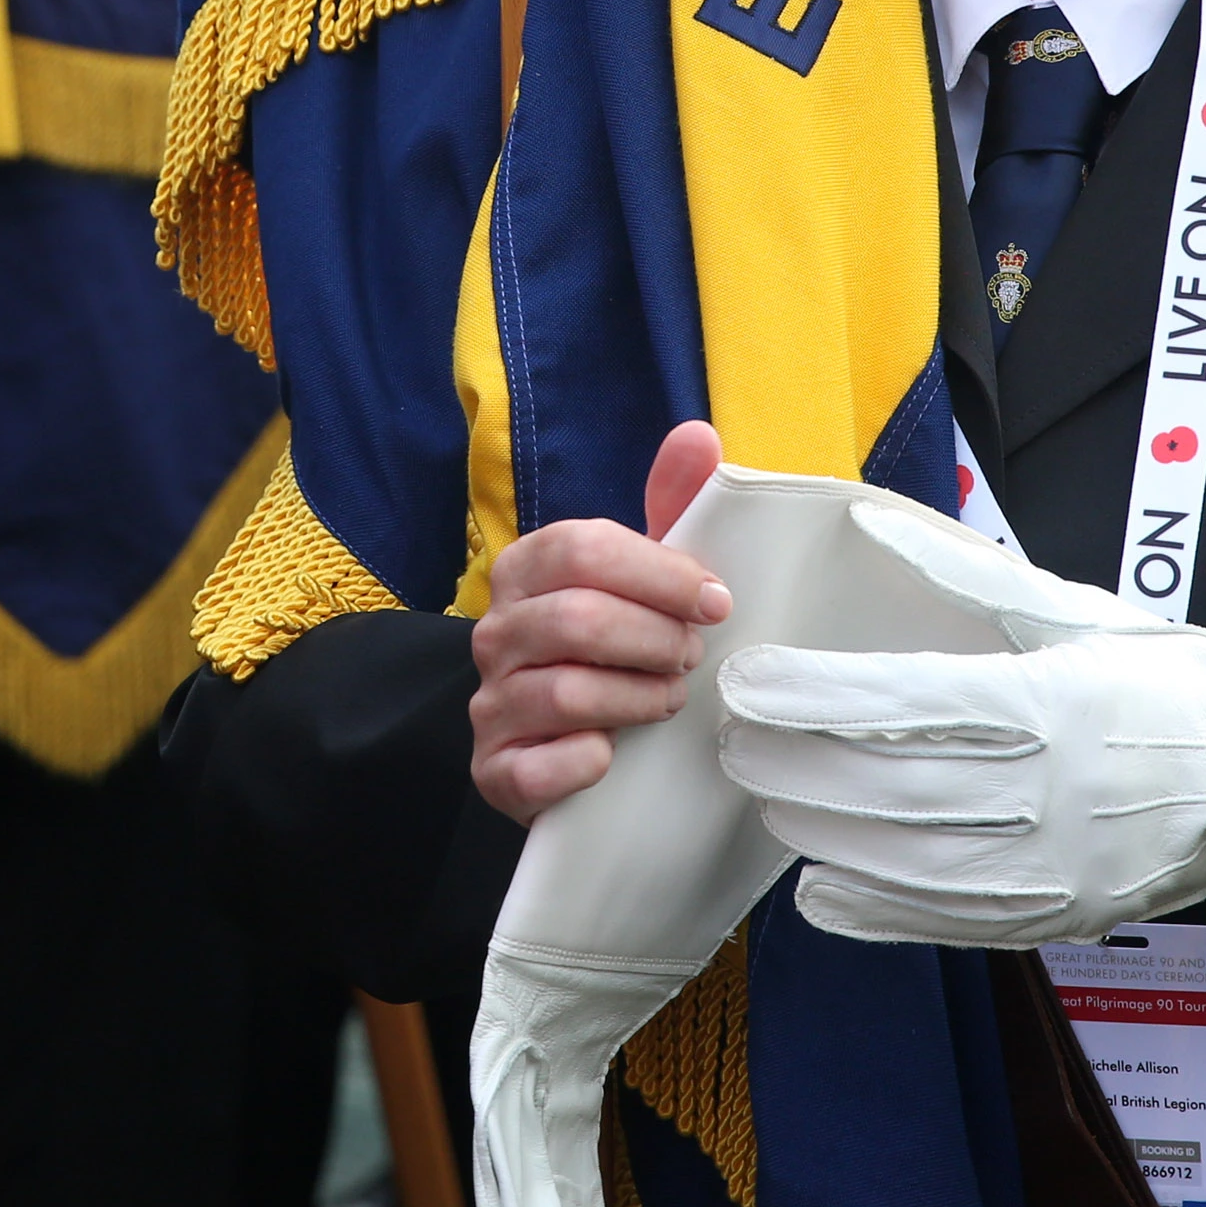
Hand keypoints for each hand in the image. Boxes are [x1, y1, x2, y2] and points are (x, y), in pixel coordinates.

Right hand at [468, 422, 727, 823]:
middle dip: (655, 640)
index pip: (582, 549)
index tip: (716, 601)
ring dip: (637, 698)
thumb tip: (699, 435)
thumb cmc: (613, 648)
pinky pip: (541, 767)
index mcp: (524, 570)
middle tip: (691, 655)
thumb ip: (670, 506)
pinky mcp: (494, 771)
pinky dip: (588, 761)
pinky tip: (614, 756)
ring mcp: (489, 704)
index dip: (660, 574)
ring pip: (566, 693)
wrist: (564, 744)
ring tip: (668, 698)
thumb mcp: (640, 575)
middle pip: (577, 620)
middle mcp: (494, 632)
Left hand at [717, 614, 1205, 948]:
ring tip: (768, 798)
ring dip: (817, 832)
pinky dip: (866, 905)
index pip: (901, 701)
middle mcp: (1045, 789)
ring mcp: (1048, 865)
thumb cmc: (1153, 681)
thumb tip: (868, 520)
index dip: (812, 695)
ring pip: (900, 859)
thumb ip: (962, 572)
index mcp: (1048, 700)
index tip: (748, 681)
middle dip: (791, 765)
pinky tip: (818, 880)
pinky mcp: (1050, 917)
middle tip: (733, 741)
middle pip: (884, 786)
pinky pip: (937, 920)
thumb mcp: (1068, 609)